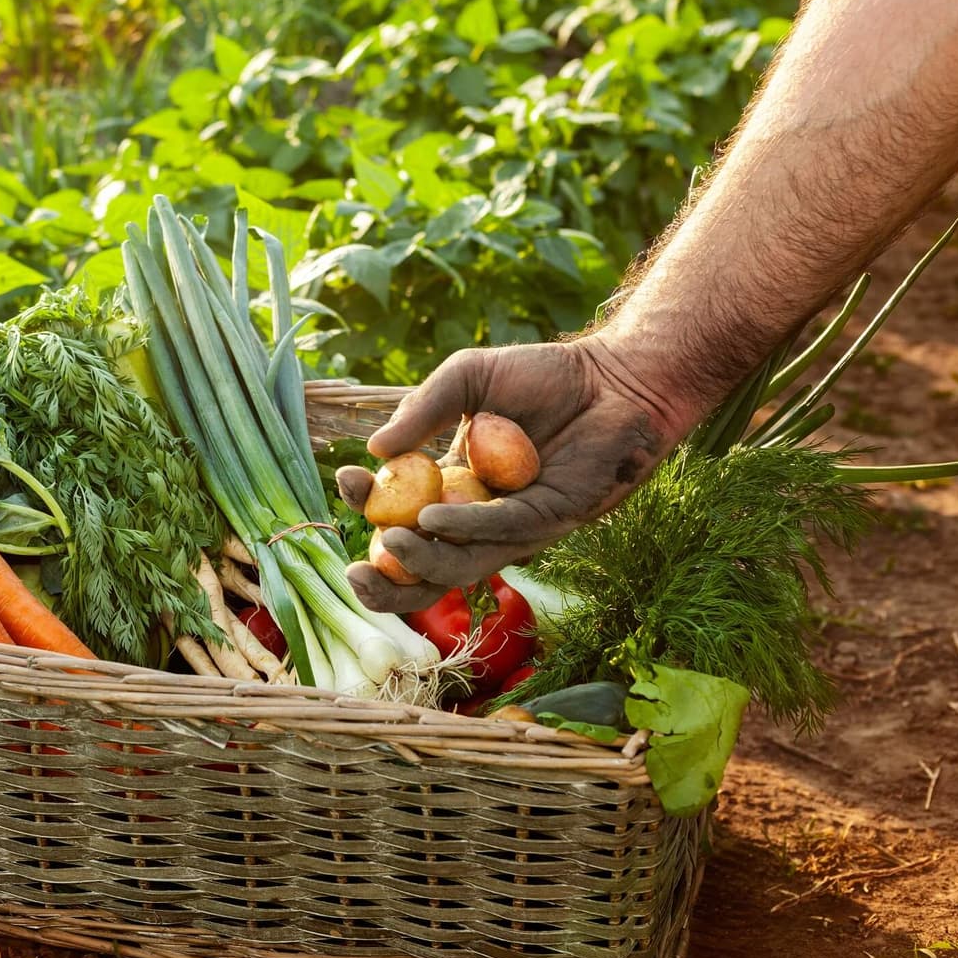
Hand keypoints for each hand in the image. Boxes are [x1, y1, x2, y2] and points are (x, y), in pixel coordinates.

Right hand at [341, 335, 696, 612]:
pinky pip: (500, 535)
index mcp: (451, 485)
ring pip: (460, 565)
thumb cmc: (541, 376)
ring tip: (389, 544)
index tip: (345, 481)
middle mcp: (478, 516)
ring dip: (421, 564)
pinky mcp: (549, 522)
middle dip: (385, 580)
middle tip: (354, 572)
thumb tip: (373, 449)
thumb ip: (422, 408)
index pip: (399, 512)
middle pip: (423, 567)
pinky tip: (431, 522)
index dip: (368, 506)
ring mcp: (514, 526)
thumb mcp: (467, 378)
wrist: (612, 378)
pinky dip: (463, 532)